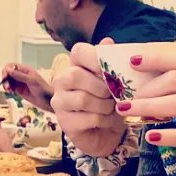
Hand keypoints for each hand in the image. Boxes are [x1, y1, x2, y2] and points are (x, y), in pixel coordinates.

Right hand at [2, 63, 53, 111]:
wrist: (48, 101)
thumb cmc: (43, 88)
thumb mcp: (31, 80)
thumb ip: (19, 75)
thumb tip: (8, 70)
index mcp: (25, 70)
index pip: (12, 66)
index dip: (6, 70)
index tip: (5, 77)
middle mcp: (21, 75)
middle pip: (8, 73)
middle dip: (5, 79)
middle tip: (7, 87)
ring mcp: (20, 83)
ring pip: (8, 81)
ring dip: (6, 85)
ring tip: (9, 90)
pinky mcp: (19, 91)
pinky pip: (10, 88)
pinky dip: (8, 89)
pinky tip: (10, 92)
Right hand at [50, 40, 125, 156]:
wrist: (108, 134)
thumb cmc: (110, 105)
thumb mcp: (116, 83)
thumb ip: (111, 63)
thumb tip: (108, 41)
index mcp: (75, 67)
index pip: (78, 51)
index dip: (95, 57)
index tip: (111, 70)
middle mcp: (62, 82)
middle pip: (75, 75)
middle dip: (101, 87)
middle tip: (113, 95)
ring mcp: (60, 102)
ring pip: (82, 98)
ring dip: (104, 105)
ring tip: (112, 109)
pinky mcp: (64, 122)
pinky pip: (87, 118)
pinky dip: (103, 120)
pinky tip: (107, 121)